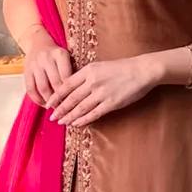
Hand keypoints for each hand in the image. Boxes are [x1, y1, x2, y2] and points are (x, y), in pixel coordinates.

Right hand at [23, 28, 73, 105]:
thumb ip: (72, 72)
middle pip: (55, 83)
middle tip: (66, 109)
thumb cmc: (56, 55)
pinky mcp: (26, 71)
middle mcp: (46, 58)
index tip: (75, 103)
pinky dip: (37, 99)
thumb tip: (77, 96)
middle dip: (61, 99)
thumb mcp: (67, 58)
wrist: (37, 43)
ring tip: (55, 108)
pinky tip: (44, 104)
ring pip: (43, 88)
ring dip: (49, 101)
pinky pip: (30, 89)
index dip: (70, 92)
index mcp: (60, 54)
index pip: (67, 77)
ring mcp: (35, 65)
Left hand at [46, 56, 160, 126]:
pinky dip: (84, 120)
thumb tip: (72, 88)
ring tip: (62, 122)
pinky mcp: (111, 103)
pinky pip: (94, 114)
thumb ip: (87, 76)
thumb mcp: (101, 66)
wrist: (142, 70)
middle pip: (71, 98)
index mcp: (89, 70)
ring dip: (70, 116)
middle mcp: (93, 81)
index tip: (49, 103)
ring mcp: (102, 93)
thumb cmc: (122, 68)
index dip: (56, 96)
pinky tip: (77, 124)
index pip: (67, 84)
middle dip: (60, 109)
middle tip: (52, 117)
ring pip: (80, 107)